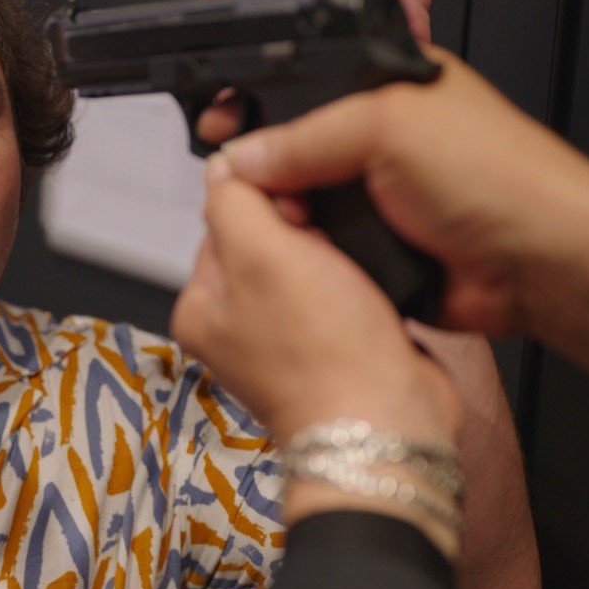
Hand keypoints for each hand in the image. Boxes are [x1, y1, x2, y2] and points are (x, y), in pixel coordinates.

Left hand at [171, 155, 460, 444]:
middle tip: (328, 254)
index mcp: (200, 306)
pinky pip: (342, 294)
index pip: (222, 221)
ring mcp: (286, 341)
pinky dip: (360, 285)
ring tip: (353, 276)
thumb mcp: (263, 252)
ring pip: (310, 265)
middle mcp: (236, 327)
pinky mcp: (333, 348)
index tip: (295, 215)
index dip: (264, 205)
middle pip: (267, 241)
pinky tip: (371, 294)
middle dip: (305, 234)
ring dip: (337, 258)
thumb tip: (224, 166)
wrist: (388, 421)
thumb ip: (236, 201)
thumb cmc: (323, 351)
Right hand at [215, 48, 588, 337]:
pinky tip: (295, 249)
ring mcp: (377, 194)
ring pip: (299, 198)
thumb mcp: (387, 126)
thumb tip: (244, 157)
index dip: (260, 98)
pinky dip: (303, 250)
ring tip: (266, 215)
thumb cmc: (500, 178)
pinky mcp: (374, 244)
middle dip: (261, 162)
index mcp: (387, 85)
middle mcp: (380, 138)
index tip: (222, 123)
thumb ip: (305, 136)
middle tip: (233, 175)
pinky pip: (317, 244)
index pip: (303, 80)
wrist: (540, 265)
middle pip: (292, 143)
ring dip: (282, 211)